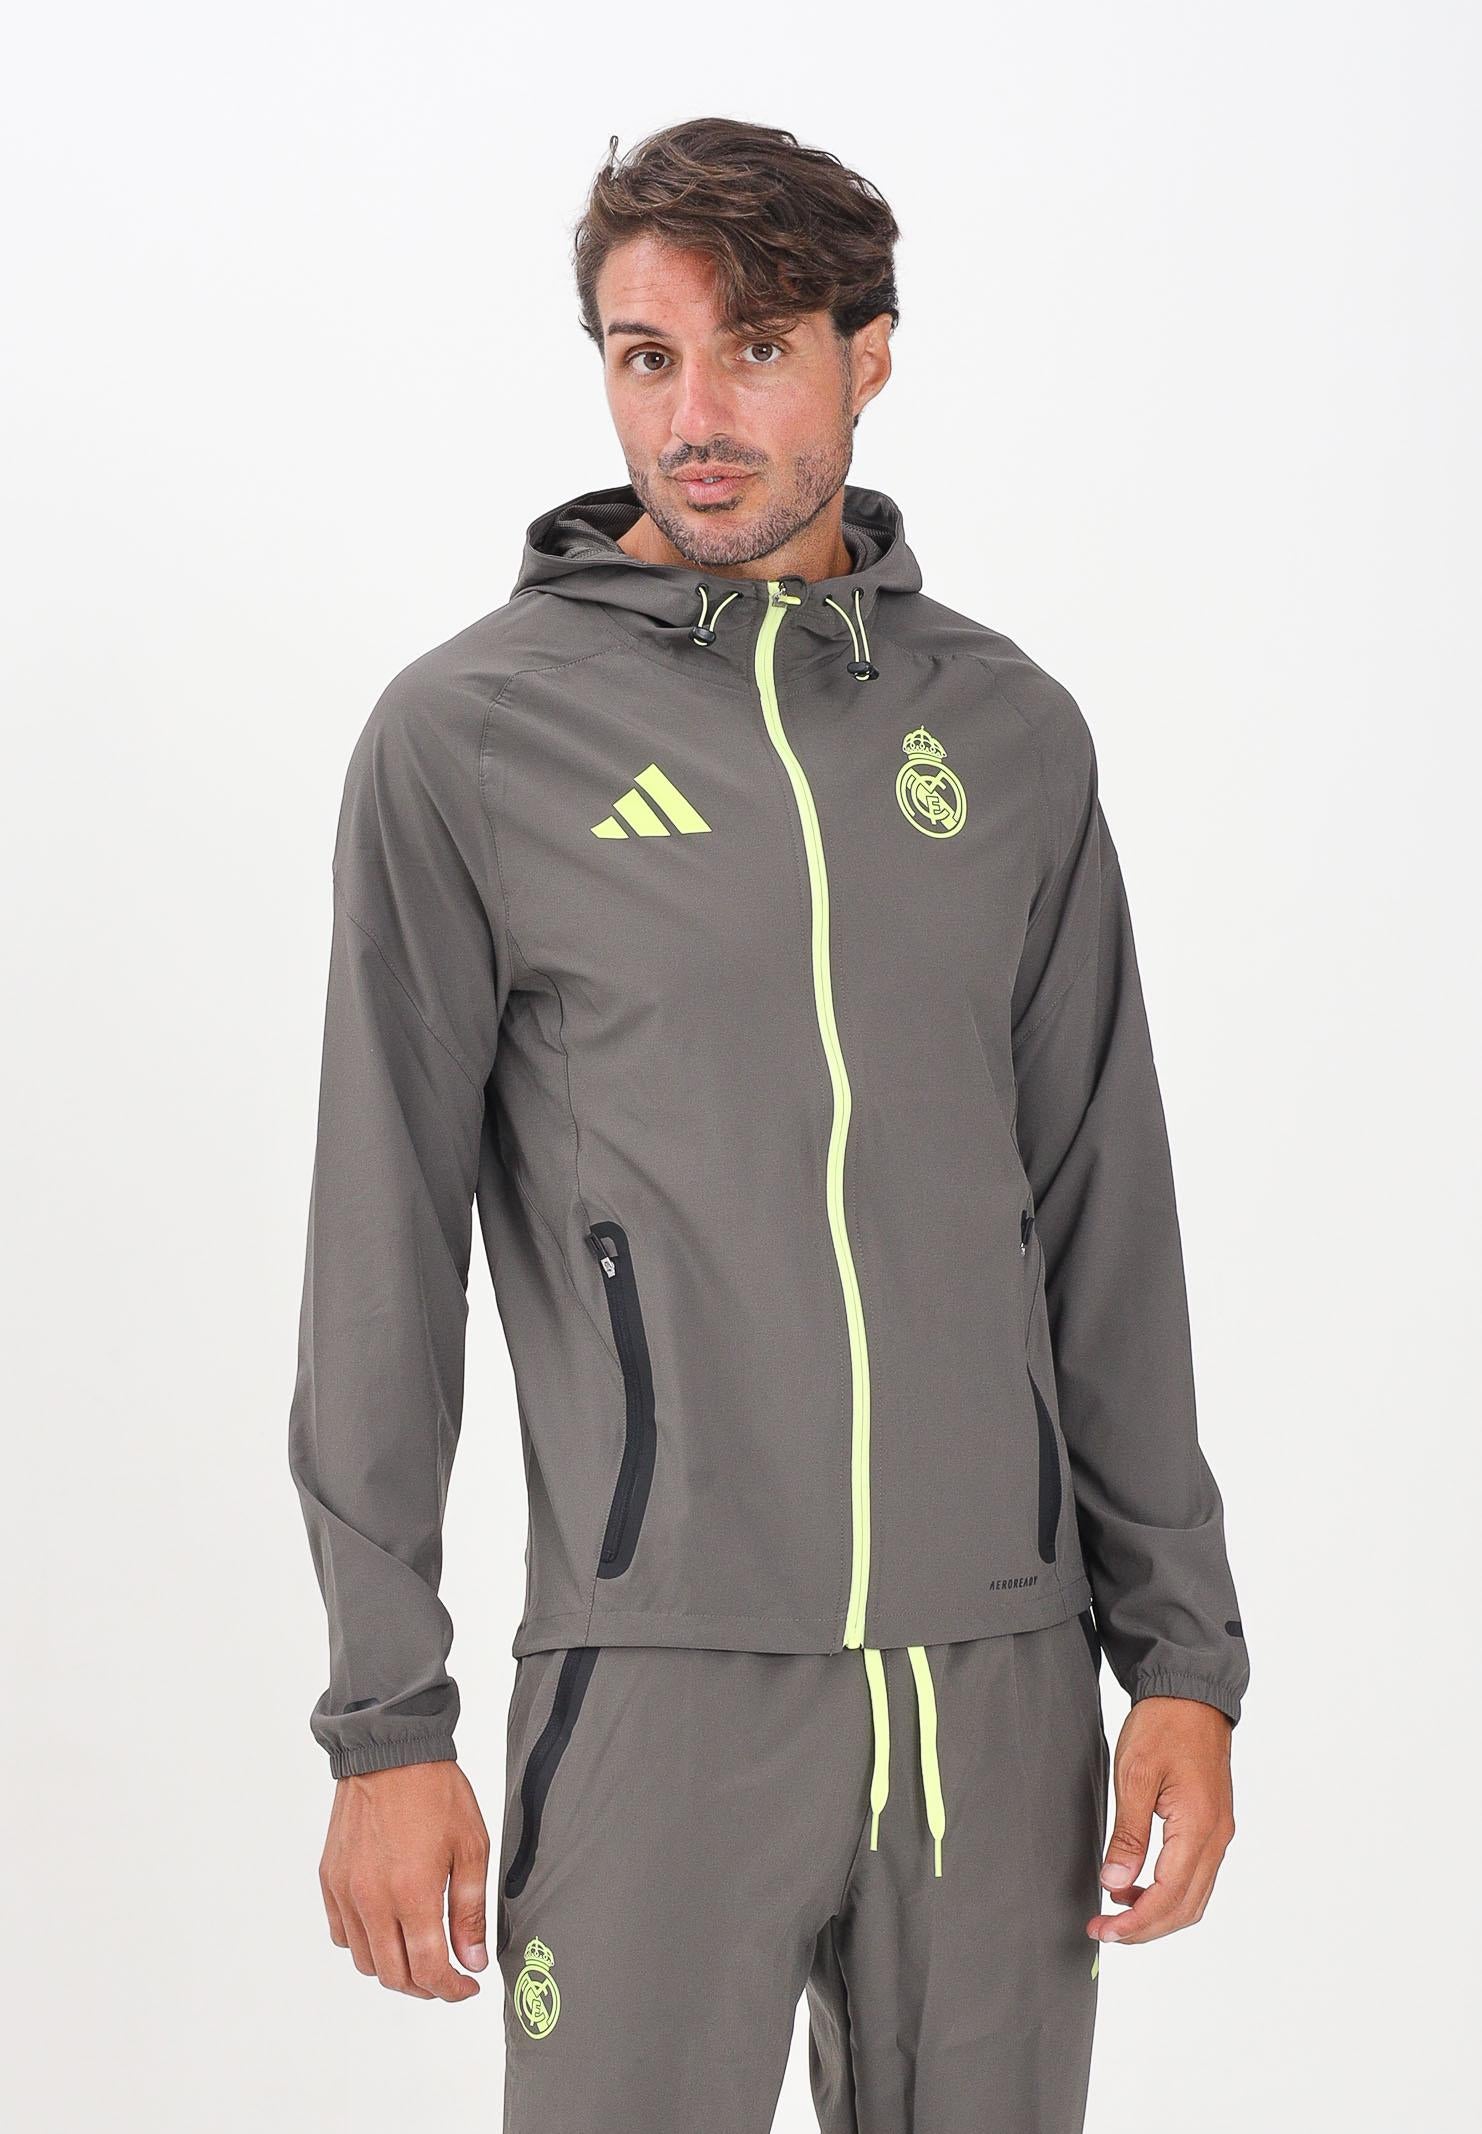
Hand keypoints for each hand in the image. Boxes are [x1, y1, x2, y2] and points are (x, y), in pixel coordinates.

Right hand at [319, 1760, 491, 2000]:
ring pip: (365, 1961)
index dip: (452, 1990)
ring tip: (418, 1954)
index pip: (428, 1969)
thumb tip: (472, 1962)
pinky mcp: (330, 1880)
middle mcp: (372, 1900)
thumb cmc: (435, 1791)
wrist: (389, 1750)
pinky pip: (342, 1934)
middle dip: (425, 1987)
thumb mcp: (471, 1846)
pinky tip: (387, 1928)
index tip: (468, 1987)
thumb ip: (470, 1911)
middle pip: (393, 1976)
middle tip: (447, 1976)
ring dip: (393, 1969)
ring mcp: (345, 1891)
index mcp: (412, 1893)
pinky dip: (365, 1944)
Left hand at [1089, 1696, 1235, 1946]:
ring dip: (1156, 1913)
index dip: (1136, 1922)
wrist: (1190, 1694)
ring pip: (1193, 1897)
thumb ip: (1129, 1833)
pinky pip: (1194, 1877)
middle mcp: (1216, 1838)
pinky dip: (1167, 1893)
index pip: (1169, 1896)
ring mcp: (1218, 1834)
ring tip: (1115, 1910)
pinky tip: (1136, 1885)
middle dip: (1145, 1928)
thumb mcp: (1135, 1775)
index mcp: (1199, 1827)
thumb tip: (1116, 1882)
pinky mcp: (1211, 1827)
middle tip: (1103, 1931)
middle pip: (1186, 1908)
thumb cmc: (1163, 1727)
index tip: (1103, 1930)